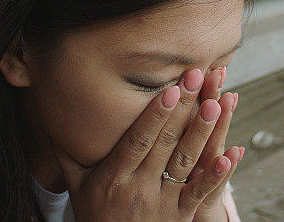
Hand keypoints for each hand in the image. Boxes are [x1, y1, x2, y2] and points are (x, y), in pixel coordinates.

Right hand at [54, 69, 241, 220]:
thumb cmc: (95, 217)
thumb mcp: (77, 188)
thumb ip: (68, 156)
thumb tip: (52, 122)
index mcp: (114, 177)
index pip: (138, 140)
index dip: (155, 114)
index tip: (169, 88)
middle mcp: (139, 188)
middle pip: (165, 143)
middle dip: (183, 108)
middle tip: (198, 77)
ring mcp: (162, 204)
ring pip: (185, 163)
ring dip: (202, 133)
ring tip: (216, 105)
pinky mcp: (180, 217)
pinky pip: (200, 194)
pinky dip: (216, 175)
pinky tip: (231, 154)